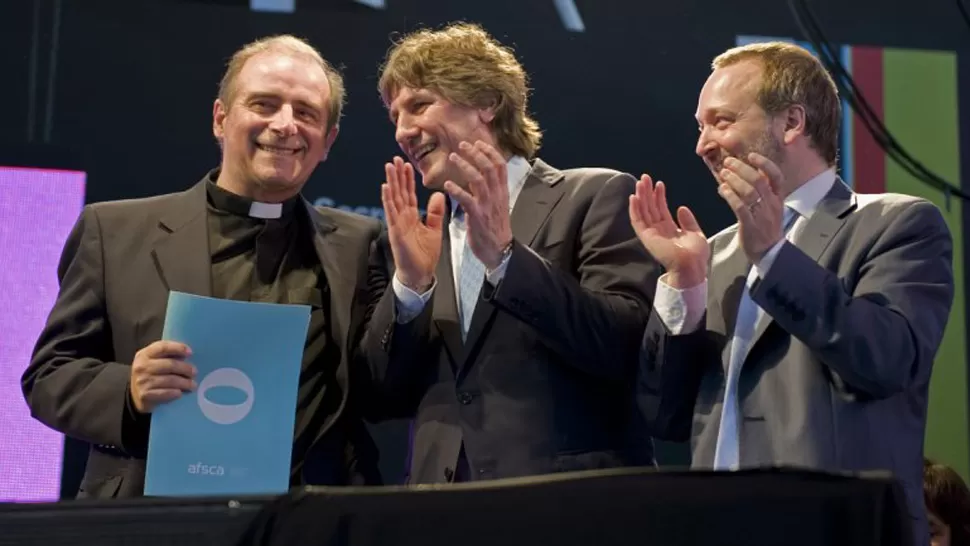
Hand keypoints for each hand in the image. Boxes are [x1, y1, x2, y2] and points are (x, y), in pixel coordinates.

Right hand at [130, 341, 196, 413]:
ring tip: (193, 385)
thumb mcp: (153, 361)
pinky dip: (175, 393)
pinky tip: (180, 393)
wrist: (135, 396)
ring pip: (170, 380)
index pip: (163, 347)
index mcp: (144, 354)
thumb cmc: (150, 375)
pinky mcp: (145, 395)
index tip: (190, 353)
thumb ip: (167, 356)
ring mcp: (142, 381)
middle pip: (170, 364)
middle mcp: (141, 366)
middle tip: (194, 373)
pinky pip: (165, 393)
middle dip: (185, 369)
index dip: (178, 348)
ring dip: (185, 383)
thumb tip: (187, 355)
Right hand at [382, 156, 445, 291]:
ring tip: (389, 166)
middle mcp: (403, 217)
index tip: (407, 164)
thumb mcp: (435, 229)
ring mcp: (397, 223)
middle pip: (399, 192)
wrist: (420, 273)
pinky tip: (386, 187)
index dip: (408, 179)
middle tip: (395, 158)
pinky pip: (391, 212)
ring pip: (393, 198)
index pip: (409, 193)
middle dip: (397, 175)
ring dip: (391, 182)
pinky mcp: (395, 231)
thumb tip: (438, 194)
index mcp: (412, 216)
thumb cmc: (425, 254)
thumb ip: (436, 213)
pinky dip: (388, 200)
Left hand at [441, 140, 512, 269]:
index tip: (478, 142)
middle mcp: (496, 195)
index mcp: (502, 191)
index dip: (489, 151)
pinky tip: (446, 184)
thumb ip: (491, 189)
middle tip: (462, 145)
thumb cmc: (495, 228)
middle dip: (476, 153)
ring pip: (478, 179)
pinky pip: (467, 199)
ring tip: (452, 157)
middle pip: (489, 167)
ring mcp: (487, 205)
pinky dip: (456, 190)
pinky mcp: (477, 216)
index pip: (500, 165)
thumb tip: (482, 175)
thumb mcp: (498, 204)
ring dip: (465, 166)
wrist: (500, 250)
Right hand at [629, 174, 708, 287]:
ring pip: (643, 211)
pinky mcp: (647, 237)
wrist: (692, 265)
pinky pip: (637, 221)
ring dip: (640, 196)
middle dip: (648, 192)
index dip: (659, 196)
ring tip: (640, 182)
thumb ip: (688, 221)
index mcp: (669, 230)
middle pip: (650, 208)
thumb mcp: (695, 233)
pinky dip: (634, 209)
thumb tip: (681, 207)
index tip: (659, 184)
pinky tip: (634, 197)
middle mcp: (658, 230)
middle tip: (646, 177)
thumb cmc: (696, 255)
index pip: (661, 209)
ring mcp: (651, 233)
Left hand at [717, 153, 784, 262]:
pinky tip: (722, 189)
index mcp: (778, 198)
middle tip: (728, 162)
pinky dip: (731, 196)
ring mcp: (762, 215)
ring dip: (734, 180)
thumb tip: (743, 173)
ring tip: (723, 173)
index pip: (776, 176)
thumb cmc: (765, 227)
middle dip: (742, 168)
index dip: (765, 164)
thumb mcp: (770, 206)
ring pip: (749, 192)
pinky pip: (740, 207)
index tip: (751, 155)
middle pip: (758, 180)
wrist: (769, 252)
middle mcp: (771, 204)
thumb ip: (761, 191)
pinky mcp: (751, 225)